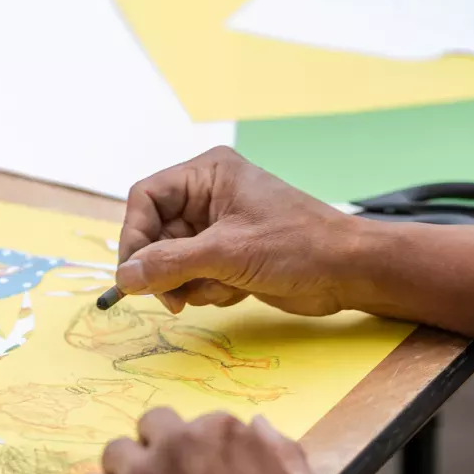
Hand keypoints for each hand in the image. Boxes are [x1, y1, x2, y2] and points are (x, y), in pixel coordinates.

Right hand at [116, 146, 362, 315]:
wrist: (348, 271)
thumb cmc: (298, 245)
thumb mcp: (228, 253)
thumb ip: (170, 264)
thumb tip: (124, 277)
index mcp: (207, 174)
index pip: (146, 199)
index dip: (134, 236)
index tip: (133, 274)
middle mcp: (208, 196)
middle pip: (155, 233)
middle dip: (165, 269)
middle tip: (173, 298)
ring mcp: (218, 227)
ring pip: (172, 260)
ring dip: (189, 283)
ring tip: (220, 288)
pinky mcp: (229, 255)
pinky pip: (194, 275)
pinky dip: (207, 290)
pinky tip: (237, 291)